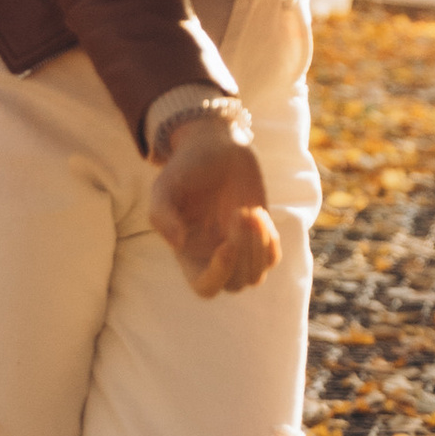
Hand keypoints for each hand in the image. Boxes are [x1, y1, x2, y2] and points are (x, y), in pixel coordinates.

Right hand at [149, 114, 279, 296]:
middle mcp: (213, 259)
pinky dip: (270, 241)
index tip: (227, 245)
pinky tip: (258, 214)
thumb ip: (162, 215)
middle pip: (235, 284)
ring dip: (258, 247)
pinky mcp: (259, 238)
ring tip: (251, 212)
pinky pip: (272, 258)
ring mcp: (239, 251)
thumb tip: (177, 243)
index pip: (205, 287)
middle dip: (243, 252)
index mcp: (188, 255)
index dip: (218, 274)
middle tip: (241, 213)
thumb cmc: (186, 168)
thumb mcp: (165, 187)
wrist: (216, 148)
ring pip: (256, 276)